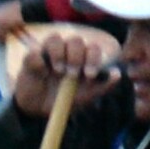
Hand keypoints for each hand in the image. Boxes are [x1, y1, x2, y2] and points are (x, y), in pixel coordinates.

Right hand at [3, 25, 118, 111]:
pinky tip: (42, 73)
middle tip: (73, 74)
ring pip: (55, 38)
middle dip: (77, 56)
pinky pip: (35, 51)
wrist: (40, 110)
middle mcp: (66, 52)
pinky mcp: (31, 58)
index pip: (92, 48)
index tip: (90, 75)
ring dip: (59, 54)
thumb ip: (104, 86)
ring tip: (59, 71)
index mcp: (83, 59)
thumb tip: (118, 73)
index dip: (93, 58)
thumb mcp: (88, 96)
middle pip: (75, 40)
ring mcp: (48, 53)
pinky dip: (40, 61)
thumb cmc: (66, 100)